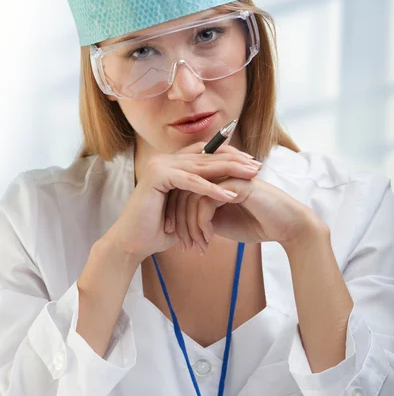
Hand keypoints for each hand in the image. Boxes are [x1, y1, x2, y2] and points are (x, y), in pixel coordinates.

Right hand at [101, 143, 262, 259]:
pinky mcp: (156, 176)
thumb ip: (202, 197)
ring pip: (201, 166)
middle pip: (206, 155)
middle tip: (258, 166)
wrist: (133, 243)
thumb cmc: (159, 230)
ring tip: (251, 176)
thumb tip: (227, 195)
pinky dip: (211, 188)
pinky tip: (231, 193)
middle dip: (235, 161)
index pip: (205, 152)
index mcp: (171, 163)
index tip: (252, 163)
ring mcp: (159, 165)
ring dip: (229, 171)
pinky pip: (190, 181)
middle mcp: (164, 160)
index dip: (230, 155)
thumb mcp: (186, 209)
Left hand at [165, 175, 320, 252]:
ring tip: (194, 245)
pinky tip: (207, 239)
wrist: (287, 226)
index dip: (174, 212)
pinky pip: (206, 202)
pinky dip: (202, 224)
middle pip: (182, 191)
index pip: (182, 189)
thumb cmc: (257, 224)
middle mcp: (219, 173)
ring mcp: (227, 176)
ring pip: (191, 197)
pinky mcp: (236, 184)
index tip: (172, 234)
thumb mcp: (222, 222)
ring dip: (190, 226)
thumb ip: (203, 216)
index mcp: (214, 179)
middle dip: (178, 220)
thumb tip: (182, 223)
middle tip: (179, 242)